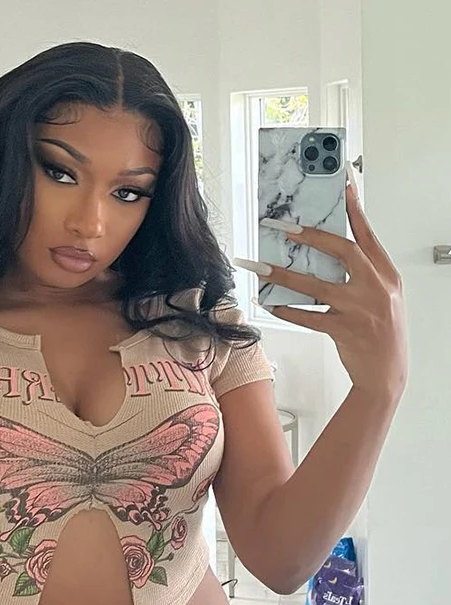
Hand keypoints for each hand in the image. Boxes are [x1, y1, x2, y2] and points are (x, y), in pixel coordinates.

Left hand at [236, 170, 407, 398]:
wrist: (388, 374)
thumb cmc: (383, 334)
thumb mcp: (383, 298)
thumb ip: (363, 275)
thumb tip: (328, 254)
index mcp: (387, 275)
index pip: (368, 235)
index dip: (354, 209)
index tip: (341, 186)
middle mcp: (376, 288)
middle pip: (342, 251)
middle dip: (311, 236)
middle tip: (283, 227)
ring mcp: (360, 310)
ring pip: (316, 286)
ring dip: (284, 275)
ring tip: (259, 268)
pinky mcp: (344, 331)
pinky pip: (308, 316)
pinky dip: (287, 309)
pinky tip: (269, 303)